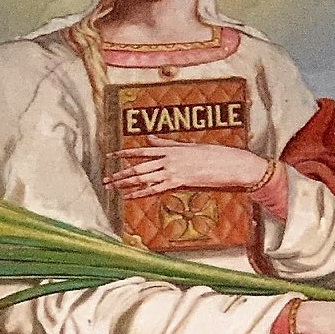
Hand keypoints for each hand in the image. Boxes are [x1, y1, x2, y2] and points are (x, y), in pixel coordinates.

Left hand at [105, 144, 272, 196]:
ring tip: (112, 188)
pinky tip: (130, 196)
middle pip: (138, 166)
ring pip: (144, 177)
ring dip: (126, 184)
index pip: (141, 150)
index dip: (124, 153)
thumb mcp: (187, 145)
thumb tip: (149, 137)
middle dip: (120, 173)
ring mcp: (173, 170)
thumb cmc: (211, 153)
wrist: (229, 162)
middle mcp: (168, 158)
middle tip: (105, 179)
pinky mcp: (180, 181)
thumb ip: (166, 142)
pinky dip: (141, 192)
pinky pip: (156, 188)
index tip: (110, 156)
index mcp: (170, 148)